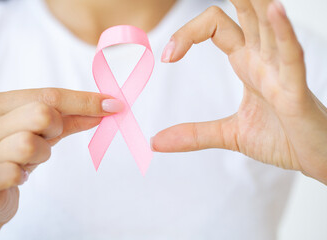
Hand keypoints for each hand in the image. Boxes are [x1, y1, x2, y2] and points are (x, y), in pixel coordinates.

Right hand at [0, 88, 122, 239]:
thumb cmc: (11, 158)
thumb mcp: (38, 133)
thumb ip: (68, 119)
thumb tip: (104, 108)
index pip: (48, 95)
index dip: (84, 100)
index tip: (111, 104)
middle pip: (42, 114)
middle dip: (56, 128)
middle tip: (46, 139)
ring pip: (30, 143)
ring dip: (40, 154)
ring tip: (29, 162)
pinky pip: (14, 173)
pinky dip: (23, 175)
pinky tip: (18, 178)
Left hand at [152, 0, 326, 184]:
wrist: (312, 160)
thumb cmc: (281, 139)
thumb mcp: (229, 135)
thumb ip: (193, 134)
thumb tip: (156, 142)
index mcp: (247, 63)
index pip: (215, 26)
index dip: (187, 34)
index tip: (167, 57)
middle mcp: (263, 59)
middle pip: (244, 11)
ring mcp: (280, 71)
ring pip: (268, 23)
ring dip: (257, 1)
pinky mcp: (296, 90)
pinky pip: (290, 55)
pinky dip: (283, 33)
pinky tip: (274, 11)